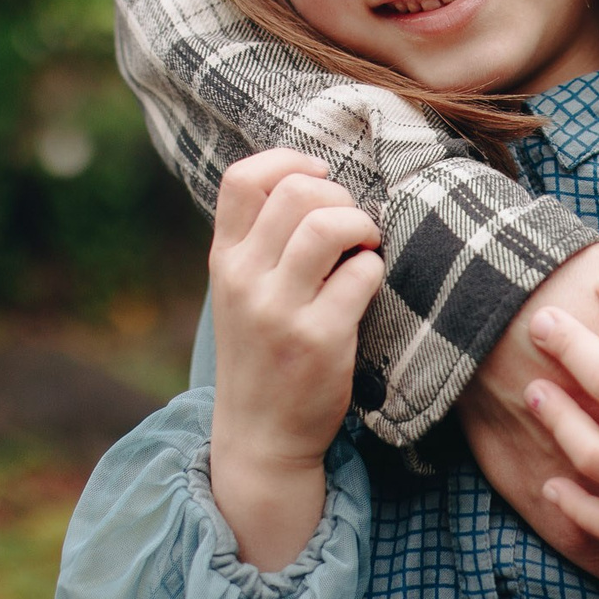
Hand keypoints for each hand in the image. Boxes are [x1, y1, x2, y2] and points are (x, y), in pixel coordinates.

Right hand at [206, 149, 384, 570]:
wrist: (260, 438)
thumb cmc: (262, 353)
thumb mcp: (241, 293)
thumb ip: (262, 241)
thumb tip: (315, 179)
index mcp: (224, 260)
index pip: (243, 178)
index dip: (290, 160)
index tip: (319, 177)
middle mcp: (244, 279)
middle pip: (296, 191)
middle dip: (339, 196)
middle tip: (352, 226)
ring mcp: (279, 310)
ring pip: (328, 225)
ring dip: (361, 225)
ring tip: (365, 247)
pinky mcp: (319, 339)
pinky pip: (361, 273)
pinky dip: (375, 268)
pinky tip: (368, 287)